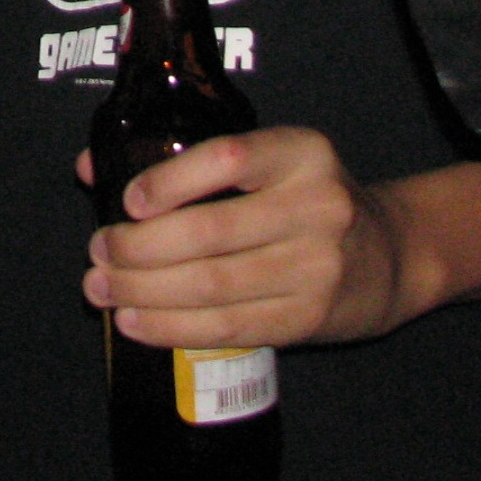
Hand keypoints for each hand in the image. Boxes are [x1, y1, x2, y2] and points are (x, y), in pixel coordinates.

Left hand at [77, 127, 407, 349]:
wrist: (390, 256)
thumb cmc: (306, 201)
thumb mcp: (270, 162)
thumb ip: (189, 160)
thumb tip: (89, 169)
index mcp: (302, 153)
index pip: (227, 158)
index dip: (169, 181)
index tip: (128, 201)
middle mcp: (316, 205)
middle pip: (209, 232)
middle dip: (138, 248)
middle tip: (98, 251)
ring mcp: (317, 266)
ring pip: (212, 286)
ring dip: (144, 291)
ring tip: (101, 288)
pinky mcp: (309, 317)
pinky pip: (229, 327)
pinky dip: (173, 328)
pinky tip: (136, 321)